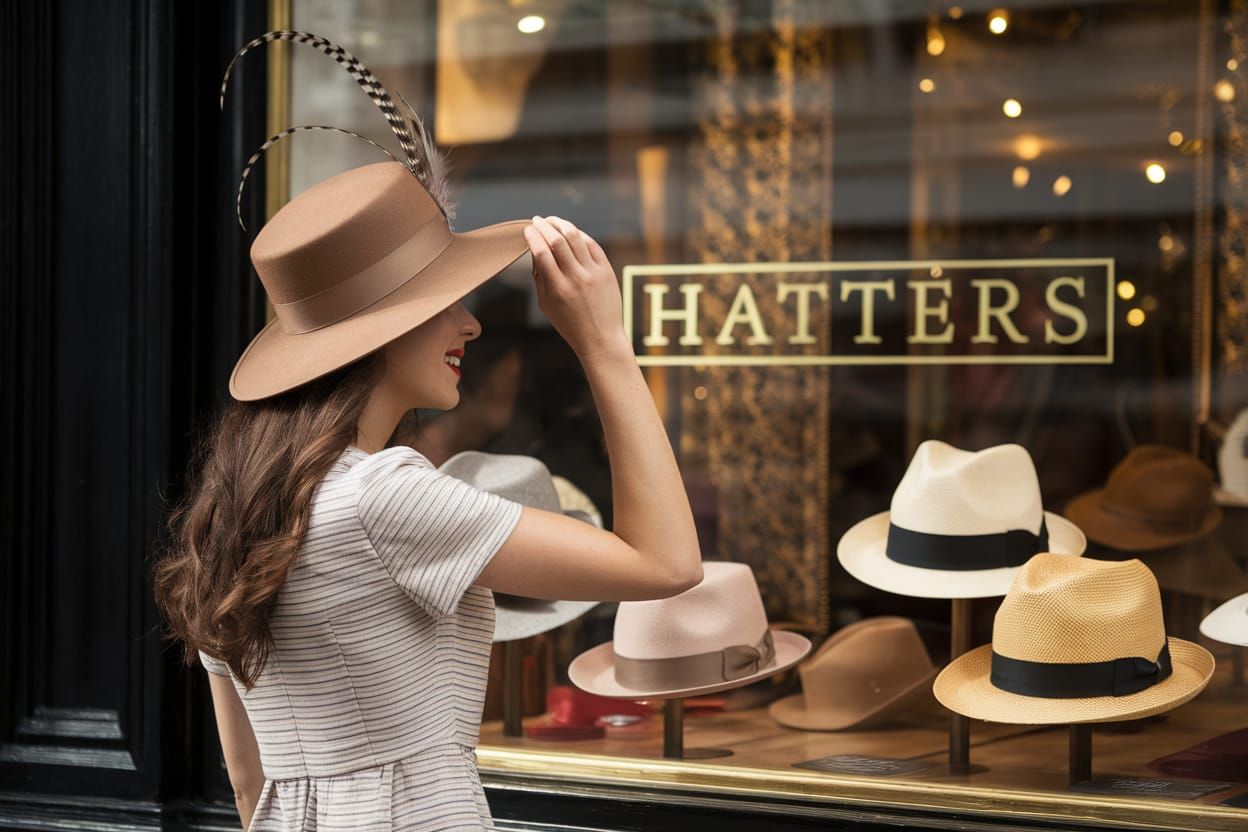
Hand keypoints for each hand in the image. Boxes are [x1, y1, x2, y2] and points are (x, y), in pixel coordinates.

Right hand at [524, 216, 628, 360]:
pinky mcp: (606, 270)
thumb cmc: (569, 324)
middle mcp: (576, 278)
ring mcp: (593, 273)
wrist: (601, 337)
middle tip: (537, 220)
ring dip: (561, 224)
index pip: (542, 253)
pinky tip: (570, 230)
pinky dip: (579, 234)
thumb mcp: (546, 304)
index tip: (527, 229)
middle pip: (557, 240)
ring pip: (575, 237)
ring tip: (552, 220)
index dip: (532, 236)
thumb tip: (535, 250)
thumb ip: (540, 277)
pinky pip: (591, 244)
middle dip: (544, 226)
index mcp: (558, 288)